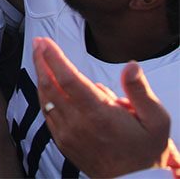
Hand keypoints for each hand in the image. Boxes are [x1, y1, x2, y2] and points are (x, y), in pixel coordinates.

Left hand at [33, 37, 175, 177]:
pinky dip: (44, 95)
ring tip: (40, 58)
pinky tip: (47, 84)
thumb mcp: (156, 121)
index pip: (68, 79)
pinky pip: (47, 114)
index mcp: (99, 115)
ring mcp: (67, 134)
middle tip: (38, 44)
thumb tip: (131, 66)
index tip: (45, 43)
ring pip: (45, 99)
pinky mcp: (62, 142)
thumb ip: (140, 91)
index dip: (54, 58)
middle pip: (50, 85)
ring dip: (40, 76)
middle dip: (41, 61)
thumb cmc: (145, 151)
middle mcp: (78, 124)